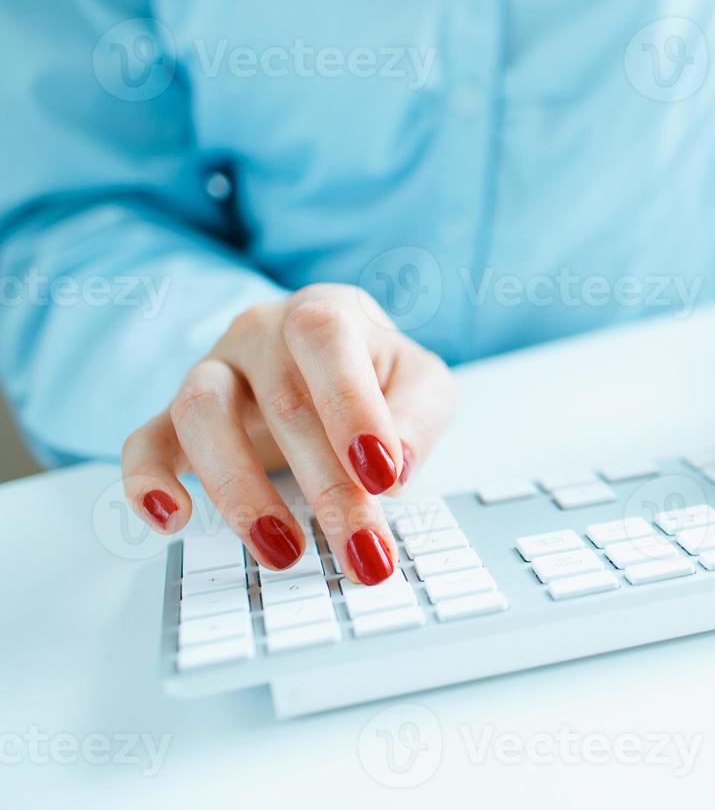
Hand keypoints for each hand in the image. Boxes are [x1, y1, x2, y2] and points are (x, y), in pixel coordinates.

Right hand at [122, 284, 457, 583]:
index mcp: (325, 312)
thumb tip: (396, 466)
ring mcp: (212, 371)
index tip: (382, 475)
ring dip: (243, 492)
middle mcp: (260, 333)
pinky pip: (144, 442)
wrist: (326, 359)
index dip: (351, 405)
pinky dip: (146, 480)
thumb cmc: (377, 372)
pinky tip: (173, 520)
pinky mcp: (173, 416)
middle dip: (328, 489)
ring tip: (285, 551)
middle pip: (283, 402)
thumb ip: (419, 416)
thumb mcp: (421, 383)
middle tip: (361, 550)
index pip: (325, 340)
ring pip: (202, 415)